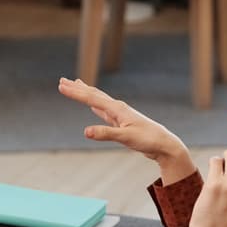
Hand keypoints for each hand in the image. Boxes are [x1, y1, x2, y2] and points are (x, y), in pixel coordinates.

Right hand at [58, 78, 194, 182]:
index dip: (75, 92)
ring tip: (76, 85)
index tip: (61, 85)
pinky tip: (93, 105)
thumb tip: (85, 131)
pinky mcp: (122, 122)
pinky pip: (103, 110)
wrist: (165, 145)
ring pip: (98, 100)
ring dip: (86, 93)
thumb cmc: (148, 140)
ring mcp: (120, 114)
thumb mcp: (125, 138)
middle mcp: (118, 108)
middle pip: (93, 94)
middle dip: (78, 88)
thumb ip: (105, 134)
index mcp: (117, 109)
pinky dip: (95, 105)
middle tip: (62, 80)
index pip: (91, 98)